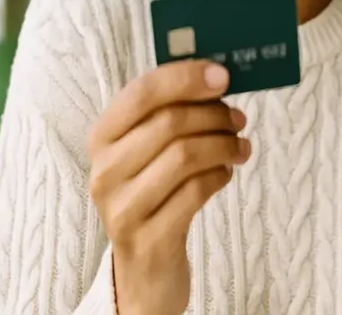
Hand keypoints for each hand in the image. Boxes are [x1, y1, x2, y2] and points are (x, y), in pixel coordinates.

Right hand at [87, 60, 249, 314]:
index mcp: (102, 136)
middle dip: (214, 115)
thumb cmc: (154, 189)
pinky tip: (226, 173)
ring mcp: (122, 207)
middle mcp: (105, 170)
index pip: (141, 92)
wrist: (144, 266)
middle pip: (170, 122)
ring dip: (223, 144)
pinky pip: (195, 192)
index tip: (223, 75)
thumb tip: (218, 75)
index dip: (185, 78)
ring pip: (185, 155)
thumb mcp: (150, 149)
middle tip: (238, 118)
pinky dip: (219, 176)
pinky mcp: (148, 238)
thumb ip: (172, 110)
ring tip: (239, 146)